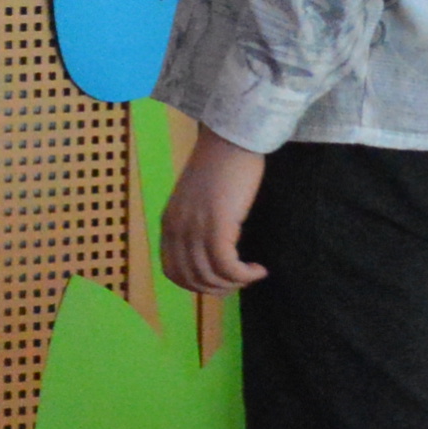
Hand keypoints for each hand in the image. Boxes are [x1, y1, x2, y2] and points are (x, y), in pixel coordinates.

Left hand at [159, 129, 267, 295]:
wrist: (231, 140)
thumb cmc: (221, 166)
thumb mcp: (198, 201)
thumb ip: (196, 225)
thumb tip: (211, 255)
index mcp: (169, 224)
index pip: (173, 272)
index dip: (196, 285)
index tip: (219, 282)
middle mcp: (177, 230)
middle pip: (192, 280)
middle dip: (217, 289)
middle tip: (240, 283)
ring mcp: (195, 229)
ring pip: (211, 277)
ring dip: (234, 284)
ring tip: (252, 275)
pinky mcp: (217, 226)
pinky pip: (228, 267)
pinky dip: (245, 275)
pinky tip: (258, 269)